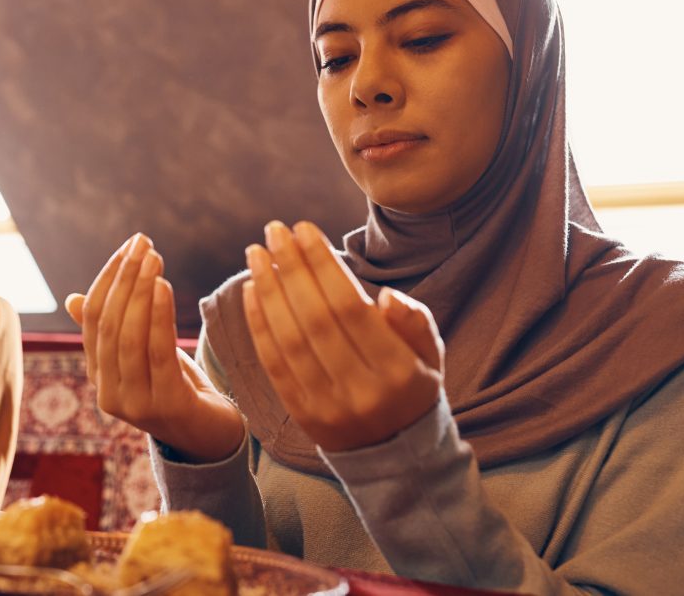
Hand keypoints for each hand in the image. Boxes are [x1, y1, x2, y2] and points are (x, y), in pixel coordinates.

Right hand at [66, 233, 244, 462]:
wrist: (214, 438)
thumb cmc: (178, 389)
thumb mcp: (143, 355)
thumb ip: (113, 330)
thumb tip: (73, 298)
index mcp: (99, 377)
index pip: (93, 319)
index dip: (108, 278)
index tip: (130, 246)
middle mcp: (108, 394)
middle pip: (108, 326)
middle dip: (124, 279)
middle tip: (143, 244)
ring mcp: (134, 405)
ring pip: (128, 338)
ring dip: (140, 292)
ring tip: (155, 259)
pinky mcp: (165, 406)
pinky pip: (157, 353)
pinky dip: (158, 316)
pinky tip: (163, 287)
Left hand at [243, 221, 443, 451]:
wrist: (394, 454)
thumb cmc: (411, 386)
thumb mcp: (431, 355)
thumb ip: (415, 323)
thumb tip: (385, 297)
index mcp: (399, 372)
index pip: (352, 308)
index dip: (323, 265)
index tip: (304, 228)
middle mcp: (361, 391)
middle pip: (316, 319)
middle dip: (292, 269)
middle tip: (275, 231)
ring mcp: (327, 406)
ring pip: (290, 340)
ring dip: (269, 291)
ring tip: (257, 253)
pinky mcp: (301, 415)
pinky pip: (274, 364)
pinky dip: (259, 325)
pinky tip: (252, 290)